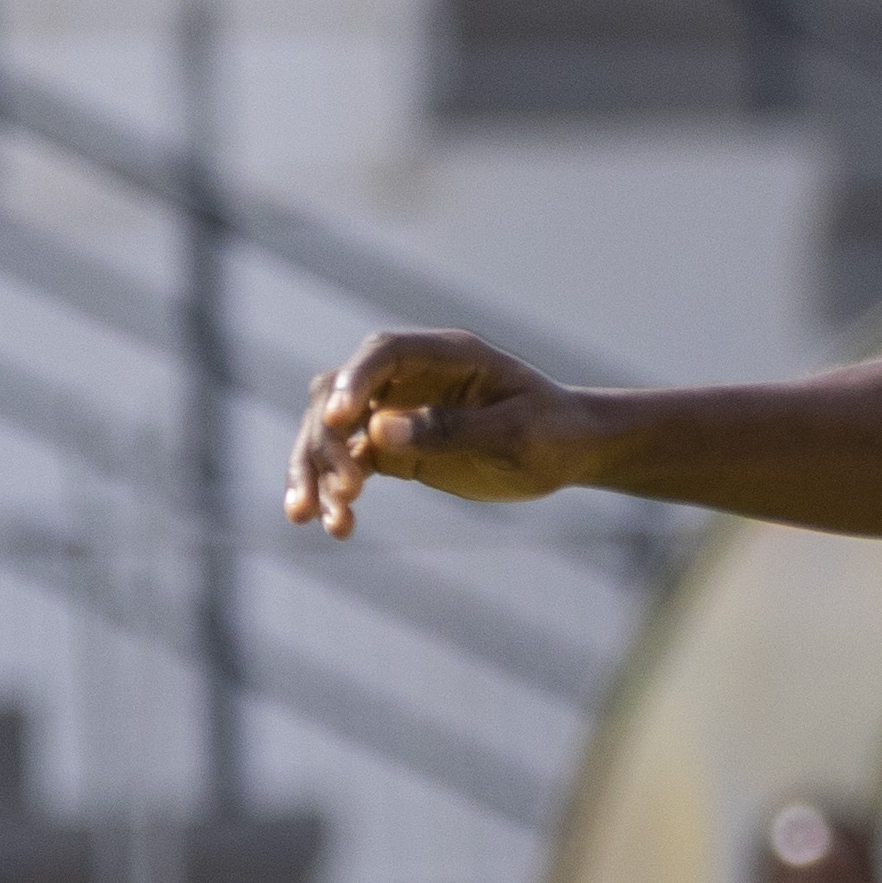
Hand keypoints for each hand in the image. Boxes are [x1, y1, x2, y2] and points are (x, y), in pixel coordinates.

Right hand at [285, 327, 597, 536]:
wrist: (572, 450)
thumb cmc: (554, 432)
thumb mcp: (514, 435)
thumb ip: (449, 430)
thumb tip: (376, 431)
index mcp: (445, 355)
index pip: (383, 354)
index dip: (353, 382)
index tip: (336, 420)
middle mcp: (410, 377)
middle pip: (339, 395)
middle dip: (324, 441)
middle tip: (342, 491)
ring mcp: (396, 410)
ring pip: (332, 434)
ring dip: (314, 472)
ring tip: (309, 517)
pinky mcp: (393, 448)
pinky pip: (350, 465)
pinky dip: (336, 494)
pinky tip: (337, 528)